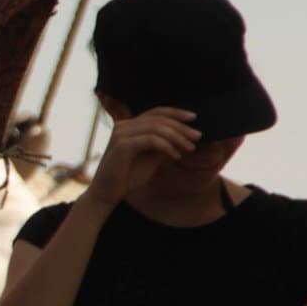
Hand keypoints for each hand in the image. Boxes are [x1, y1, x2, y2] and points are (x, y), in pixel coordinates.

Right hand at [83, 106, 199, 206]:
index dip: (176, 113)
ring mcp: (121, 134)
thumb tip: (183, 135)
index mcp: (129, 126)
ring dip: (177, 137)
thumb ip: (162, 144)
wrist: (108, 193)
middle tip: (198, 136)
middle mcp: (123, 126)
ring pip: (156, 128)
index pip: (156, 112)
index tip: (194, 118)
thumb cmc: (128, 176)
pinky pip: (151, 140)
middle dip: (182, 127)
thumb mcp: (151, 157)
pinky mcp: (122, 145)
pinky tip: (176, 156)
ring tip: (190, 148)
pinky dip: (167, 146)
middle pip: (158, 118)